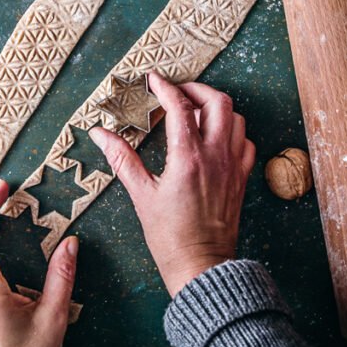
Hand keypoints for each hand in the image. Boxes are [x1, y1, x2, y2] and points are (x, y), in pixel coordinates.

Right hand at [89, 74, 254, 296]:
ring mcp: (233, 166)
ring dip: (216, 107)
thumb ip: (122, 159)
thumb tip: (100, 134)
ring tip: (195, 111)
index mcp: (188, 157)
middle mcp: (215, 156)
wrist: (202, 266)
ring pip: (236, 118)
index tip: (154, 80)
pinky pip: (245, 142)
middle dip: (197, 89)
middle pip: (218, 102)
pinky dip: (232, 131)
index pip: (180, 107)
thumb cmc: (170, 236)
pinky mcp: (241, 178)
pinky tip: (216, 137)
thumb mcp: (141, 195)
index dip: (165, 87)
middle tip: (178, 92)